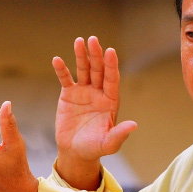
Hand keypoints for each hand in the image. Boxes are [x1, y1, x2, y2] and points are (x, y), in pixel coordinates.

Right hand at [52, 36, 136, 189]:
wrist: (75, 151)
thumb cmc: (95, 148)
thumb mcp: (108, 144)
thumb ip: (119, 134)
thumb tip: (134, 125)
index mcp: (110, 101)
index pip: (112, 80)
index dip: (111, 66)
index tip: (110, 51)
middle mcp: (98, 93)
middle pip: (98, 70)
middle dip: (96, 55)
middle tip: (93, 40)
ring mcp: (84, 92)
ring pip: (83, 70)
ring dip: (81, 56)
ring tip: (79, 41)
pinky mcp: (69, 94)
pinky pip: (65, 79)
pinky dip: (62, 70)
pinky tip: (57, 60)